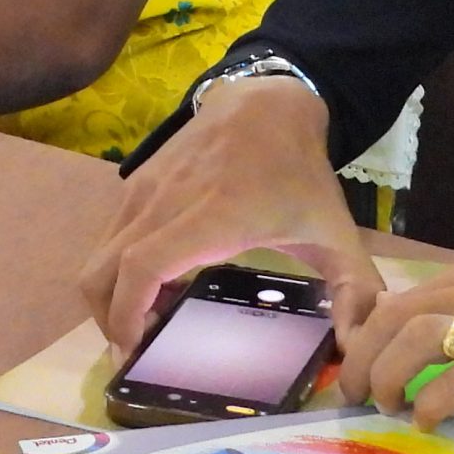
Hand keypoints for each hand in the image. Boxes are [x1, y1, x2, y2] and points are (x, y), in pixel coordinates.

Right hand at [77, 76, 378, 357]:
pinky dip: (115, 271)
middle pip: (102, 273)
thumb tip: (356, 346)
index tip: (136, 352)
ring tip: (147, 322)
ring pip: (97, 257)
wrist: (265, 102)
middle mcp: (165, 203)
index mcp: (211, 217)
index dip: (128, 316)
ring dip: (110, 297)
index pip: (143, 268)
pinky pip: (108, 238)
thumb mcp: (337, 231)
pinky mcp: (135, 186)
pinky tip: (155, 285)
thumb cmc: (298, 172)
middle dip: (109, 321)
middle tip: (137, 350)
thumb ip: (356, 290)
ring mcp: (144, 191)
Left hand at [339, 244, 453, 434]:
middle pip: (400, 311)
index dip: (370, 332)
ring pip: (420, 338)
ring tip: (386, 408)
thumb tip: (432, 351)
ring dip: (387, 377)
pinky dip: (432, 403)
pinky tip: (430, 421)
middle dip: (364, 356)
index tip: (361, 366)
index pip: (410, 291)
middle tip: (358, 396)